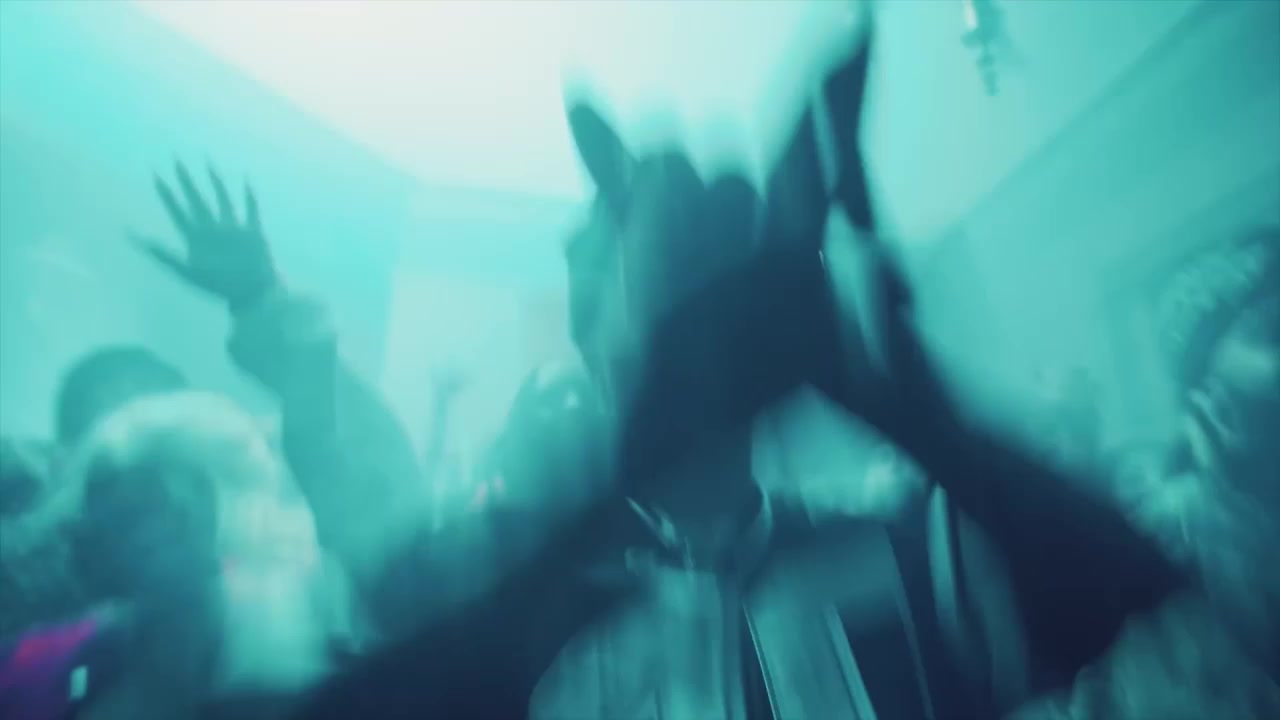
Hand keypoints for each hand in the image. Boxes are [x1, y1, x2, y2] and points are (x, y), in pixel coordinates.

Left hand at [137, 162, 277, 310]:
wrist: (252, 294)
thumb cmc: (220, 286)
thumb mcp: (186, 271)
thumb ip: (162, 253)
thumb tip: (132, 238)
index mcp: (196, 238)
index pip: (177, 210)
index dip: (166, 194)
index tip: (155, 175)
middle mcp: (213, 230)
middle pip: (196, 200)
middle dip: (186, 181)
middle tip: (176, 160)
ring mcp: (233, 230)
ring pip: (222, 199)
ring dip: (215, 182)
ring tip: (208, 164)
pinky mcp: (253, 232)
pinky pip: (250, 209)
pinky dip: (249, 195)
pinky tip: (246, 180)